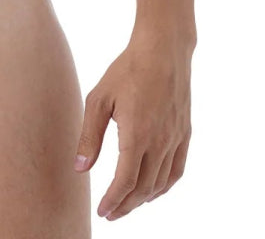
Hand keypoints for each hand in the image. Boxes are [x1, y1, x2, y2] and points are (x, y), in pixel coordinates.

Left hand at [73, 31, 192, 220]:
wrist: (163, 50)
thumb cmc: (127, 70)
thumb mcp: (100, 99)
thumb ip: (89, 136)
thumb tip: (80, 168)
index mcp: (137, 136)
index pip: (125, 182)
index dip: (113, 201)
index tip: (102, 211)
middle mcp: (160, 143)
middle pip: (143, 188)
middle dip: (126, 205)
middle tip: (111, 213)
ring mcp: (175, 140)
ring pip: (160, 183)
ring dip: (143, 199)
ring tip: (127, 204)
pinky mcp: (185, 134)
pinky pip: (177, 171)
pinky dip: (164, 187)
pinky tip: (153, 190)